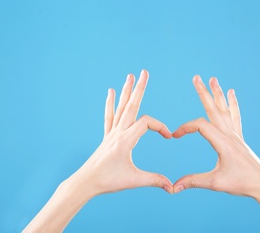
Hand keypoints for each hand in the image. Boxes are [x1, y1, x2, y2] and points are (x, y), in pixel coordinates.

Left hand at [70, 70, 173, 195]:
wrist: (86, 182)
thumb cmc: (109, 181)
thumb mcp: (134, 180)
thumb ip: (154, 180)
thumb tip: (172, 187)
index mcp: (126, 140)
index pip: (146, 122)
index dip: (160, 126)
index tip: (168, 136)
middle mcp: (118, 132)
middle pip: (131, 105)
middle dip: (139, 88)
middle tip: (144, 72)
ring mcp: (111, 133)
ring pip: (121, 108)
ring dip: (126, 91)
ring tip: (130, 75)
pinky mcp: (107, 136)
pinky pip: (109, 116)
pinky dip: (110, 103)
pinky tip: (110, 92)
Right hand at [172, 75, 259, 232]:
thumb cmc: (241, 183)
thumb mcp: (215, 183)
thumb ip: (193, 181)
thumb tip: (173, 187)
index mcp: (222, 142)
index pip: (200, 125)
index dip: (185, 127)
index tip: (174, 135)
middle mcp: (229, 135)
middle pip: (214, 109)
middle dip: (203, 92)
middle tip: (196, 77)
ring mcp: (236, 135)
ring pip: (225, 109)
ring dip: (218, 93)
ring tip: (213, 79)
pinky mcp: (239, 138)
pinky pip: (235, 116)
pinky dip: (232, 104)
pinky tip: (232, 93)